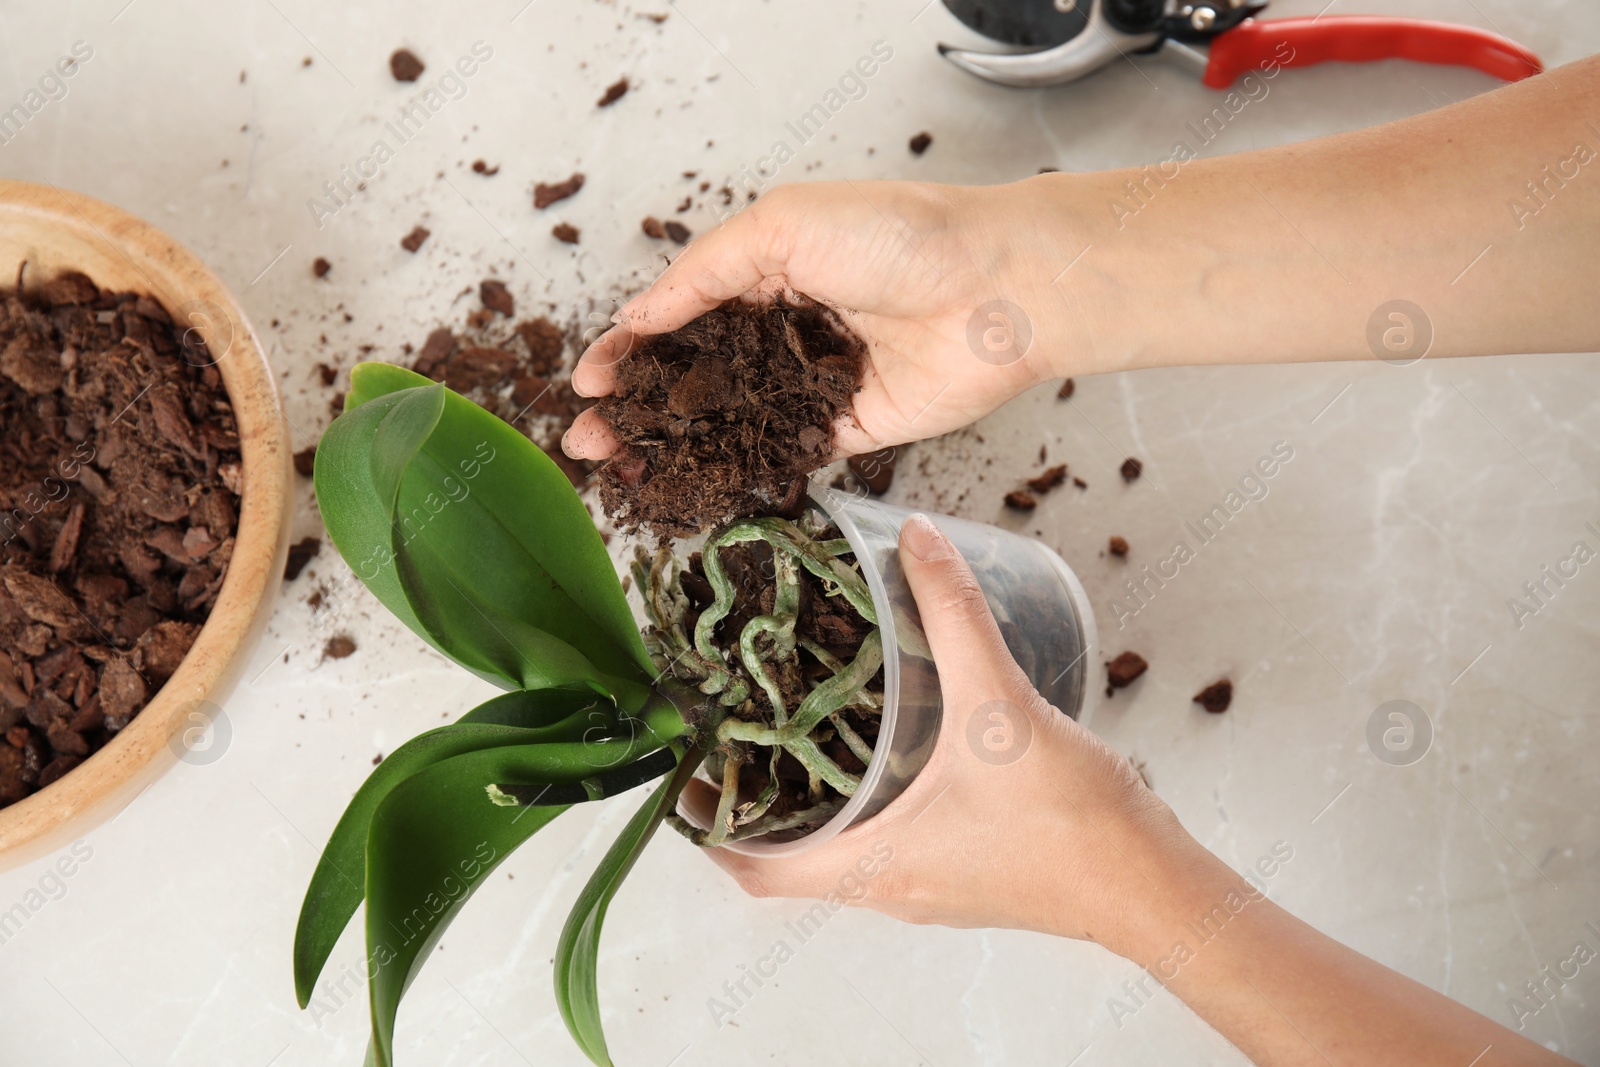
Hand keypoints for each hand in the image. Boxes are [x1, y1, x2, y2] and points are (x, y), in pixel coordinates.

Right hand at [562, 181, 1072, 461]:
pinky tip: (690, 487)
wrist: (996, 289)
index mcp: (767, 269)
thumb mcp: (781, 227)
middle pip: (697, 376)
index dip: (631, 349)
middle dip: (639, 407)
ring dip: (674, 444)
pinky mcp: (849, 428)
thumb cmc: (896, 236)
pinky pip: (783, 455)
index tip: (586, 382)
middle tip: (587, 440)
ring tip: (622, 468)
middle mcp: (787, 327)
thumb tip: (638, 317)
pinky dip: (736, 469)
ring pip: (730, 421)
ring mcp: (814, 381)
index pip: (681, 316)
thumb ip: (704, 273)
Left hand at [698, 514, 1226, 953]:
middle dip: (755, 800)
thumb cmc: (1073, 824)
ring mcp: (931, 889)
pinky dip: (869, 804)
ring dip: (812, 801)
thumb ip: (954, 616)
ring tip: (802, 726)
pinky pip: (893, 846)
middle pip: (790, 858)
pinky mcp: (968, 877)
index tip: (686, 772)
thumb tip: (915, 540)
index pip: (754, 868)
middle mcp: (892, 889)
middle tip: (737, 729)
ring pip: (842, 852)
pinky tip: (892, 748)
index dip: (709, 824)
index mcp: (874, 866)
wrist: (1156, 887)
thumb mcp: (1001, 707)